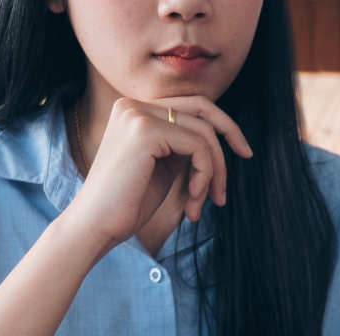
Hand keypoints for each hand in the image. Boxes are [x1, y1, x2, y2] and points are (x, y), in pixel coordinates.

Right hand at [64, 95, 252, 251]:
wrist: (97, 226)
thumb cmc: (129, 203)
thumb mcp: (164, 166)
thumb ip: (184, 146)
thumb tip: (220, 136)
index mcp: (135, 110)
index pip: (192, 106)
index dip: (224, 127)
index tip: (243, 153)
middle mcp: (133, 105)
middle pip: (202, 110)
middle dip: (229, 141)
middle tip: (233, 177)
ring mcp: (137, 115)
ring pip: (204, 133)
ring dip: (213, 172)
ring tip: (202, 203)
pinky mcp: (145, 131)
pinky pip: (198, 147)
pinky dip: (204, 176)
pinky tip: (193, 202)